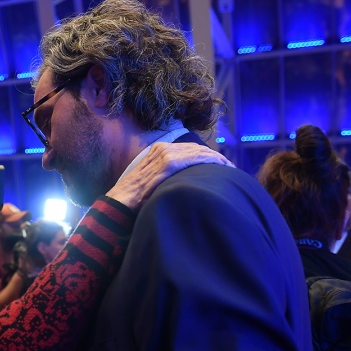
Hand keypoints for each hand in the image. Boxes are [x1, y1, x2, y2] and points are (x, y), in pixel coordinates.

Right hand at [106, 142, 232, 209]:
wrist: (120, 202)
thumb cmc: (135, 197)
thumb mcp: (151, 179)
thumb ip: (166, 174)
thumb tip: (183, 180)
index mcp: (159, 150)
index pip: (189, 148)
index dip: (206, 155)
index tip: (219, 164)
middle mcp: (163, 148)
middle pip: (197, 148)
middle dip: (215, 157)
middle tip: (230, 166)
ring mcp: (165, 154)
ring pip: (199, 151)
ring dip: (217, 159)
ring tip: (229, 168)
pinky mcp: (168, 163)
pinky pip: (195, 157)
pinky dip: (211, 160)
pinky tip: (221, 166)